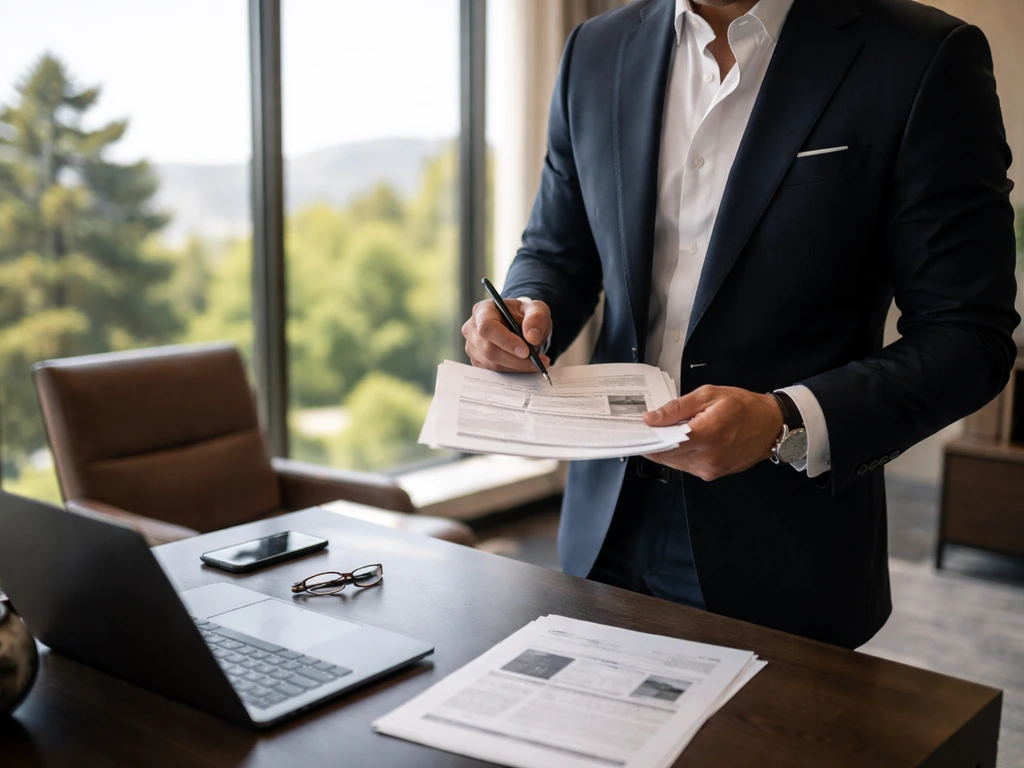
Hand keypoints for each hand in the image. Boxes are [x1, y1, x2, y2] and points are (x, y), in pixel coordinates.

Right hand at [462, 297, 552, 372]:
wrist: (521, 326)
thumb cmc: (525, 316)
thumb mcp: (536, 309)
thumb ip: (536, 318)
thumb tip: (532, 337)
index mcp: (483, 311)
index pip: (487, 327)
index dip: (505, 341)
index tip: (526, 350)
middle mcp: (472, 329)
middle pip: (488, 350)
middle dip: (515, 360)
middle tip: (537, 361)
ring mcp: (473, 348)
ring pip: (492, 364)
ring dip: (516, 367)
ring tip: (537, 363)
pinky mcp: (478, 362)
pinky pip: (494, 373)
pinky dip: (513, 372)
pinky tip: (526, 366)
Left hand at [642, 386, 783, 480]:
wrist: (771, 425)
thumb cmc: (743, 406)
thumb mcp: (709, 395)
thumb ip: (677, 408)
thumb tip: (651, 419)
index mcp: (706, 435)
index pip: (663, 444)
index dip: (647, 438)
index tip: (638, 429)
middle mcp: (707, 458)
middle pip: (666, 456)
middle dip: (656, 442)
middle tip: (653, 427)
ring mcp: (710, 469)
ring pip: (674, 463)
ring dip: (669, 449)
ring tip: (674, 431)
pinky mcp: (713, 474)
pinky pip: (687, 466)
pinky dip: (681, 454)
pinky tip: (687, 440)